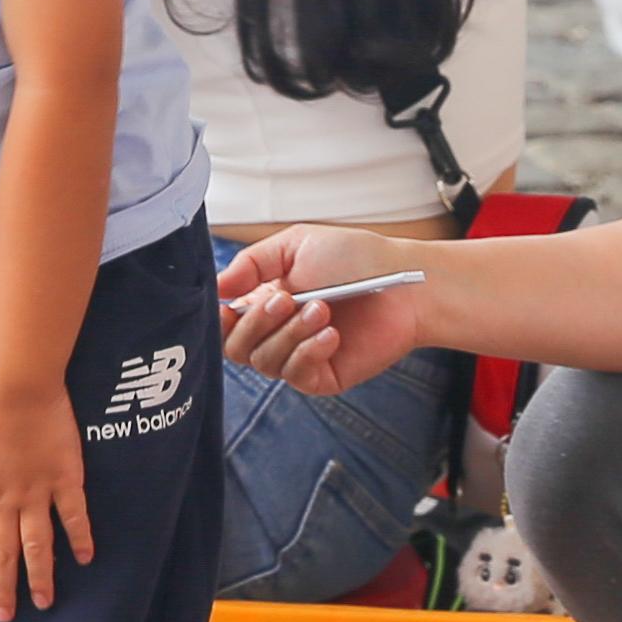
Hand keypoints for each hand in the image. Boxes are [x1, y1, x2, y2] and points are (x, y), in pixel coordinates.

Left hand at [0, 373, 93, 613]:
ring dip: (40, 576)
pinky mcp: (65, 478)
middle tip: (5, 616)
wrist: (18, 384)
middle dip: (3, 588)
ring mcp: (37, 491)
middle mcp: (5, 499)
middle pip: (3, 553)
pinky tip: (86, 558)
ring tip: (44, 602)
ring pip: (37, 545)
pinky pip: (73, 515)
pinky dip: (80, 538)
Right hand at [218, 226, 427, 391]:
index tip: (228, 305)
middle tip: (287, 299)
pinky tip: (330, 334)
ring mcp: (300, 356)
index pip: (225, 323)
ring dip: (289, 334)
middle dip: (257, 323)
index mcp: (266, 300)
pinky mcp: (323, 376)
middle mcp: (278, 331)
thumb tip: (217, 286)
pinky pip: (296, 375)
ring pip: (265, 361)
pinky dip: (308, 352)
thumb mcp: (296, 245)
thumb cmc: (356, 258)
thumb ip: (252, 263)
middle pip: (237, 347)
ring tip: (322, 309)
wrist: (404, 283)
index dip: (220, 319)